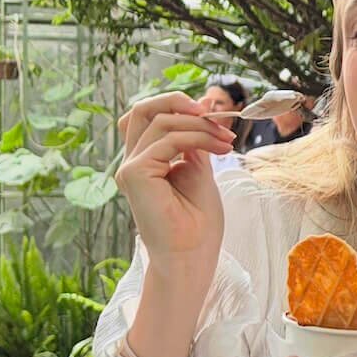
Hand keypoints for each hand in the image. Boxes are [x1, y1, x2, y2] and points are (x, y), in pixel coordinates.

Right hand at [115, 91, 236, 274]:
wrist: (193, 254)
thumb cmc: (197, 222)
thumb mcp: (199, 170)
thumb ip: (193, 141)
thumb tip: (200, 110)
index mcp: (144, 161)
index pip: (149, 117)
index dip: (178, 106)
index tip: (213, 114)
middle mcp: (132, 162)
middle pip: (142, 109)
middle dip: (180, 103)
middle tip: (215, 114)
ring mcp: (130, 167)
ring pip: (159, 121)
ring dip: (200, 125)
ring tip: (226, 140)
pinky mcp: (135, 174)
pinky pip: (168, 139)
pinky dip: (198, 137)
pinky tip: (219, 149)